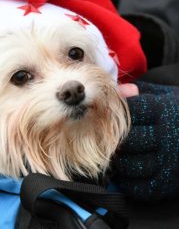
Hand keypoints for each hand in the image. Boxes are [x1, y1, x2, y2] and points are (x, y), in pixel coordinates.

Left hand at [112, 81, 178, 200]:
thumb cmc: (178, 113)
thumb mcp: (165, 96)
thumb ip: (140, 93)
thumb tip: (118, 90)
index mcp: (165, 111)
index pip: (129, 111)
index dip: (114, 112)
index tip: (108, 114)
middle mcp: (167, 136)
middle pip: (126, 140)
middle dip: (113, 139)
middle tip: (106, 137)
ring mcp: (168, 162)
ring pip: (129, 164)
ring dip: (117, 160)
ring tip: (117, 153)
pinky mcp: (167, 183)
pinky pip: (137, 186)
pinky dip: (126, 180)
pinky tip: (127, 169)